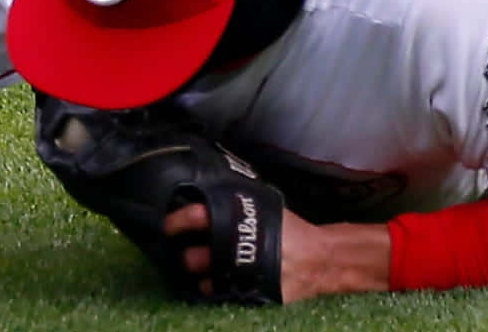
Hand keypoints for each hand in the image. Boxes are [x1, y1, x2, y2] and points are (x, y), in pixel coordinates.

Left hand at [165, 203, 388, 302]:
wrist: (318, 258)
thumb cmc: (290, 229)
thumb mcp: (264, 206)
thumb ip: (237, 204)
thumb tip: (208, 196)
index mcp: (237, 220)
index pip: (195, 217)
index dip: (177, 221)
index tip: (169, 226)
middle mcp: (233, 248)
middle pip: (192, 256)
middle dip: (187, 254)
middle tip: (187, 250)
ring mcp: (239, 274)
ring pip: (202, 277)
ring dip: (200, 273)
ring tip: (202, 268)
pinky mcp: (246, 292)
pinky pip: (218, 292)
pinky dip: (215, 287)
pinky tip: (218, 281)